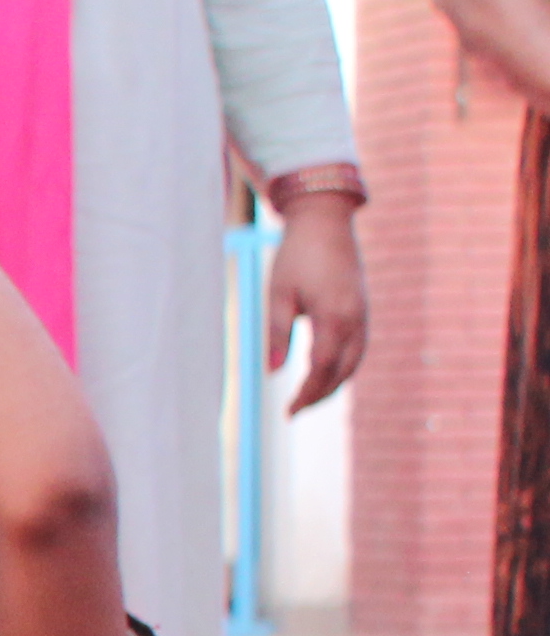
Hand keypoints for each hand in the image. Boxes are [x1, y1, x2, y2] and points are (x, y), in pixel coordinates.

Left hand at [266, 195, 366, 411]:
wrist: (325, 223)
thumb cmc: (296, 256)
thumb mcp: (278, 294)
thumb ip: (276, 334)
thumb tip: (271, 373)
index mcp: (334, 316)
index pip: (322, 368)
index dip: (307, 393)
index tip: (288, 412)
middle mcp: (356, 319)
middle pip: (343, 371)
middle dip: (319, 394)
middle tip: (293, 412)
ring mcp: (364, 314)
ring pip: (355, 362)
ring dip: (333, 384)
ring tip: (307, 399)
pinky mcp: (363, 309)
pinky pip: (358, 348)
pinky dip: (343, 367)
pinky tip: (324, 375)